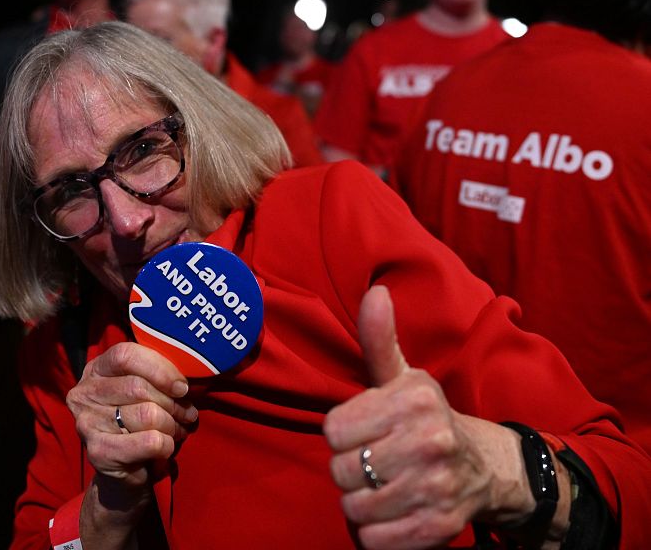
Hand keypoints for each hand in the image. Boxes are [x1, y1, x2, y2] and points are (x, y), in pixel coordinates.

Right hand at [67, 341, 197, 492]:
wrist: (125, 470)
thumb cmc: (139, 422)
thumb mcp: (145, 390)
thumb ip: (156, 376)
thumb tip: (182, 383)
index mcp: (97, 369)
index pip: (126, 355)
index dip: (159, 368)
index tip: (182, 387)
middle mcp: (84, 393)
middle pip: (138, 387)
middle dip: (172, 402)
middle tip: (187, 414)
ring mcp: (87, 423)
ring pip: (147, 414)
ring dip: (172, 425)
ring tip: (177, 430)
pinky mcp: (98, 452)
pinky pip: (149, 441)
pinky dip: (167, 444)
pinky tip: (166, 447)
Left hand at [323, 286, 495, 549]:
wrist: (485, 467)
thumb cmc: (424, 416)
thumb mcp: (402, 375)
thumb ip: (379, 338)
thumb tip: (375, 292)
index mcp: (413, 399)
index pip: (334, 429)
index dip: (343, 434)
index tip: (364, 430)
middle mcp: (429, 440)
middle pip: (340, 470)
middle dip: (350, 469)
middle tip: (374, 461)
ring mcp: (436, 487)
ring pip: (353, 508)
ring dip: (360, 502)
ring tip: (383, 485)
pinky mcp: (438, 528)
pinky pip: (373, 541)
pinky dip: (375, 532)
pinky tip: (393, 511)